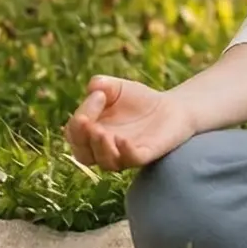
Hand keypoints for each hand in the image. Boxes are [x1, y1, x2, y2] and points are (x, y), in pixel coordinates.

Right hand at [65, 76, 198, 171]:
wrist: (172, 107)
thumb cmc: (138, 100)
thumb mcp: (117, 88)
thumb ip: (102, 85)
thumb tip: (93, 88)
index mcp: (91, 134)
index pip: (74, 133)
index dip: (79, 118)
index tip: (98, 95)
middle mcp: (105, 149)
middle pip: (83, 155)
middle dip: (81, 139)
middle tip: (87, 123)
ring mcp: (125, 155)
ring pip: (106, 162)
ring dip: (101, 148)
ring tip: (101, 132)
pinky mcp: (145, 154)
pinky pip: (132, 160)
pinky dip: (126, 152)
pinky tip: (123, 140)